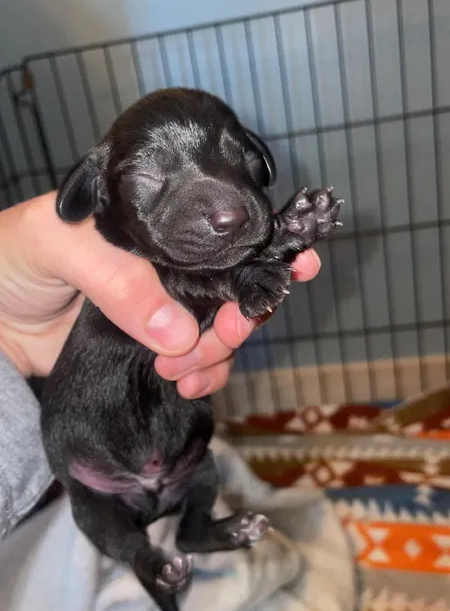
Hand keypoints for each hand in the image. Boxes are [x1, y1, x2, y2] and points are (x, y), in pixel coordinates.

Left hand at [0, 192, 320, 397]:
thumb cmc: (11, 259)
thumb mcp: (58, 246)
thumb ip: (116, 280)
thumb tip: (177, 331)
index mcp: (154, 226)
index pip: (218, 231)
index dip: (262, 246)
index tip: (299, 264)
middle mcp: (167, 265)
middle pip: (232, 286)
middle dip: (243, 312)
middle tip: (230, 331)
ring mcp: (161, 310)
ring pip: (221, 330)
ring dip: (220, 353)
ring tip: (185, 369)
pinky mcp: (151, 350)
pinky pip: (198, 364)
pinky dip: (205, 378)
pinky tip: (187, 385)